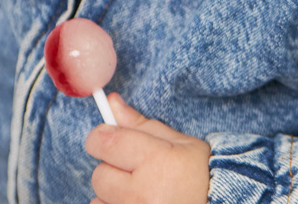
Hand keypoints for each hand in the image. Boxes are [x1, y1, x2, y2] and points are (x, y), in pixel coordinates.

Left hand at [85, 92, 210, 203]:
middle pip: (100, 174)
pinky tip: (135, 202)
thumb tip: (112, 103)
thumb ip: (140, 124)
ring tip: (138, 191)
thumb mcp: (178, 141)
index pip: (107, 142)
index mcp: (157, 160)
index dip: (100, 136)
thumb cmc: (198, 174)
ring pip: (99, 198)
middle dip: (112, 167)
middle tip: (134, 169)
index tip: (105, 136)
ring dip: (113, 192)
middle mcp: (142, 192)